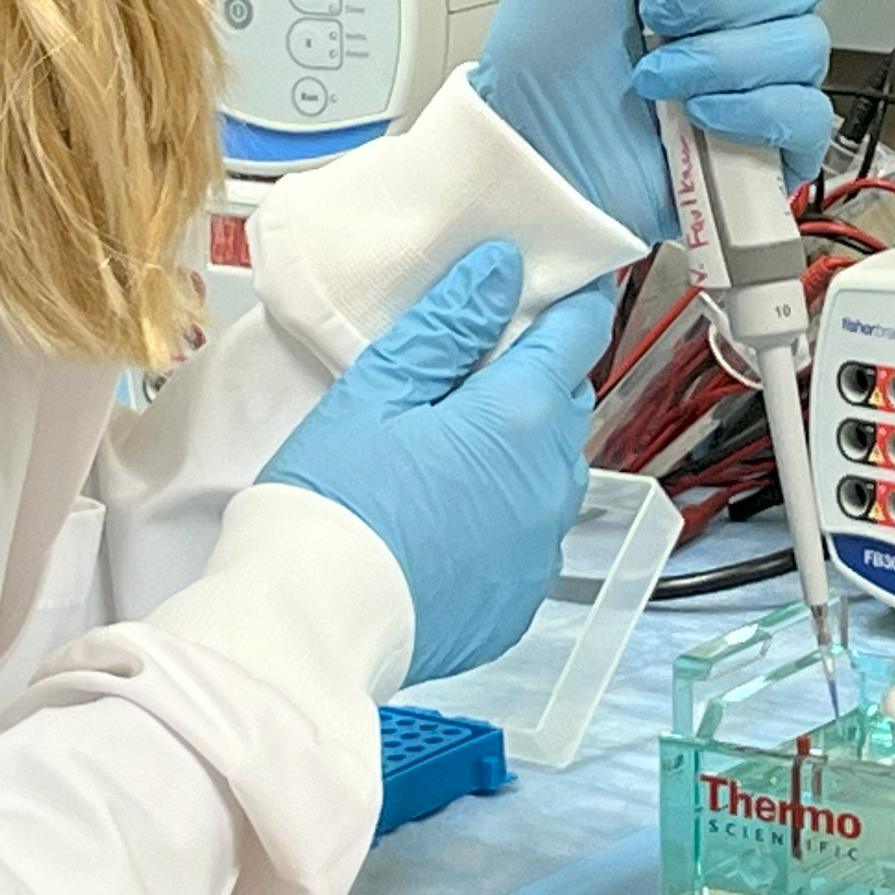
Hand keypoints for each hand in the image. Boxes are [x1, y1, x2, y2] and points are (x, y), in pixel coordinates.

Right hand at [262, 240, 619, 685]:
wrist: (316, 625)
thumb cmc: (335, 498)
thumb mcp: (377, 390)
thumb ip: (449, 324)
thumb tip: (502, 269)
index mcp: (521, 417)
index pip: (578, 333)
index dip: (571, 301)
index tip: (557, 284)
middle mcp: (551, 482)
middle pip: (566, 403)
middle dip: (537, 375)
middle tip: (478, 363)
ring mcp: (541, 548)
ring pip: (552, 472)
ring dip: (523, 448)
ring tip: (457, 444)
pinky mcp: (520, 600)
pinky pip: (530, 537)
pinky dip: (505, 515)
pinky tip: (451, 515)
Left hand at [469, 0, 835, 245]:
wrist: (530, 138)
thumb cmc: (546, 44)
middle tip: (655, 13)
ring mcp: (763, 66)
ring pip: (803, 41)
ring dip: (718, 57)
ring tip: (657, 73)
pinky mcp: (768, 133)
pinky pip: (806, 112)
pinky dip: (750, 110)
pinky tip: (698, 112)